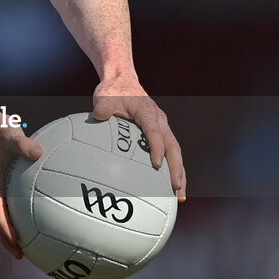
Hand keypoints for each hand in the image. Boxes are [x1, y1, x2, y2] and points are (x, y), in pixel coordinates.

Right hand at [0, 124, 42, 257]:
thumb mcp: (12, 134)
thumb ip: (24, 145)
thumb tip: (39, 153)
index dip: (5, 231)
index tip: (17, 245)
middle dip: (5, 240)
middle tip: (21, 256)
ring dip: (6, 232)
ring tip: (22, 245)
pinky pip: (0, 206)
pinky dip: (8, 218)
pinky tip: (24, 219)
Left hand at [92, 81, 186, 201]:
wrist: (121, 81)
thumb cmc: (113, 91)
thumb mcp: (105, 97)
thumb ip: (103, 107)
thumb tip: (98, 116)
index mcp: (147, 111)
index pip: (154, 131)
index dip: (156, 148)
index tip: (156, 165)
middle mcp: (159, 120)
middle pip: (173, 145)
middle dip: (176, 168)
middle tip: (176, 188)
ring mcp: (161, 127)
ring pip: (175, 151)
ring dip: (179, 173)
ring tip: (180, 197)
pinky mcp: (160, 132)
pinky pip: (169, 151)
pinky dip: (173, 169)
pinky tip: (171, 187)